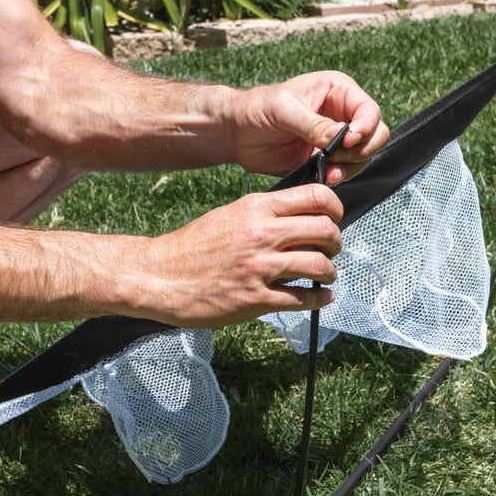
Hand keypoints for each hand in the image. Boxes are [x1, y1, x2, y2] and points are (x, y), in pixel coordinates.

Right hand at [132, 184, 343, 326]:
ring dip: (330, 272)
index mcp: (255, 208)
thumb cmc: (194, 246)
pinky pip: (303, 298)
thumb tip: (303, 216)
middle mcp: (261, 234)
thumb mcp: (231, 215)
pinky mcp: (255, 299)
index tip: (335, 218)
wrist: (159, 276)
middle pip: (324, 230)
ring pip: (319, 265)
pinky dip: (320, 299)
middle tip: (331, 249)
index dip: (335, 208)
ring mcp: (259, 268)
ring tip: (325, 275)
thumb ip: (266, 214)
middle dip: (336, 242)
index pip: (315, 196)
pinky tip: (321, 297)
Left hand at [228, 71, 389, 184]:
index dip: (364, 127)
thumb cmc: (257, 109)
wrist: (237, 132)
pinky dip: (340, 176)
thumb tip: (340, 137)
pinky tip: (324, 177)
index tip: (347, 140)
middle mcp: (342, 114)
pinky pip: (347, 170)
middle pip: (375, 134)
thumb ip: (313, 124)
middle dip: (362, 149)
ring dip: (351, 167)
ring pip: (364, 156)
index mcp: (337, 91)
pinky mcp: (328, 159)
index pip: (368, 109)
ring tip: (329, 172)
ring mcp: (337, 138)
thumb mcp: (284, 109)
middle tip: (338, 157)